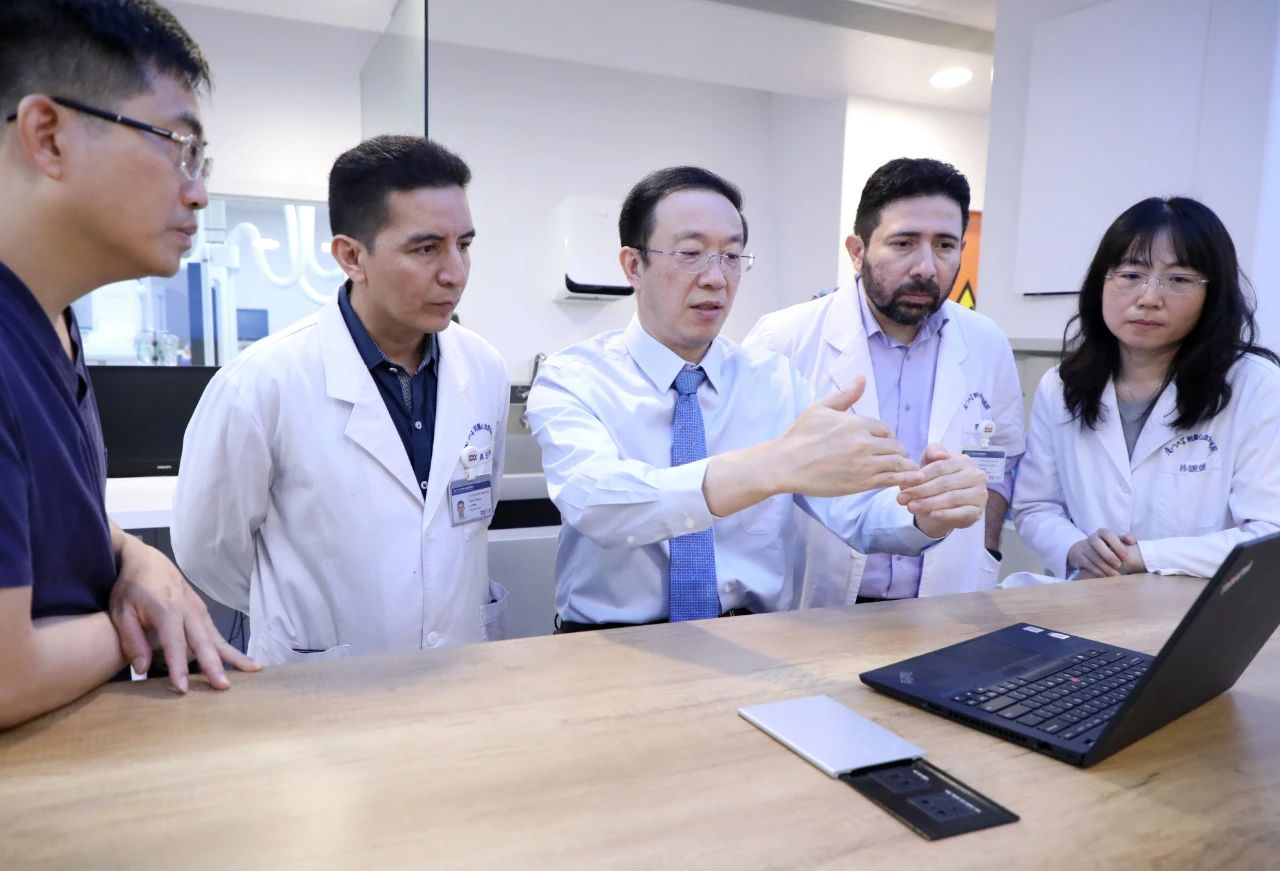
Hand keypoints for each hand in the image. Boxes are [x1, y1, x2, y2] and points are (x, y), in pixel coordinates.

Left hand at [108, 536, 259, 691]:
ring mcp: (198, 609)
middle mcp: (188, 610)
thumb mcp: (121, 612)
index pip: (175, 644)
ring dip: (233, 655)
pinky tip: (241, 661)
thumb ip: (132, 640)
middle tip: (224, 686)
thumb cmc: (131, 587)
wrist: (147, 560)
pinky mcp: (202, 611)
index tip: (183, 688)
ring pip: (217, 637)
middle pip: (204, 641)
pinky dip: (229, 647)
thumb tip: (142, 669)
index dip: (178, 667)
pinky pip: (216, 633)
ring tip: (253, 670)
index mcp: (166, 610)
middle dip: (214, 665)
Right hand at [775, 376, 919, 496]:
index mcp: (857, 423)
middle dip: (897, 451)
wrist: (786, 464)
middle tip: (895, 457)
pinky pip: (890, 479)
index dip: (888, 436)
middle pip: (895, 446)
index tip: (885, 443)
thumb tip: (861, 378)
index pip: (886, 429)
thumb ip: (845, 394)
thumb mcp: (820, 408)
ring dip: (903, 466)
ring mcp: (864, 464)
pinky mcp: (861, 483)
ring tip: (904, 469)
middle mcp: (864, 443)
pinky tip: (903, 480)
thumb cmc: (800, 435)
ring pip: (897, 463)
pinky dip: (901, 479)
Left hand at [897, 444, 987, 537]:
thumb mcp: (930, 464)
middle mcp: (976, 475)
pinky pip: (962, 513)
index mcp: (964, 460)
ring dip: (929, 503)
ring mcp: (979, 493)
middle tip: (902, 499)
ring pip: (951, 498)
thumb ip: (931, 453)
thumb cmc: (936, 481)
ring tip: (911, 507)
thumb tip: (939, 455)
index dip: (920, 477)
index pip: (940, 467)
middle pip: (944, 483)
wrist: (943, 507)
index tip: (903, 486)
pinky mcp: (978, 511)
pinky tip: (933, 515)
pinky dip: (947, 514)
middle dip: (921, 491)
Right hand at [1066, 528, 1143, 577]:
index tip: (1126, 557)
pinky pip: (1088, 565)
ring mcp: (1083, 547)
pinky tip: (1106, 577)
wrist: (1083, 549)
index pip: (1108, 534)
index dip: (1117, 545)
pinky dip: (1098, 572)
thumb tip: (1132, 540)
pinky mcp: (1078, 557)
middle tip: (1119, 565)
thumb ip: (1125, 539)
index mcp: (1102, 532)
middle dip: (1109, 555)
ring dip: (1105, 567)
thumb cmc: (1106, 546)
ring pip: (1093, 557)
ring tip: (1115, 575)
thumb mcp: (1115, 540)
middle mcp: (1091, 538)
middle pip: (1097, 544)